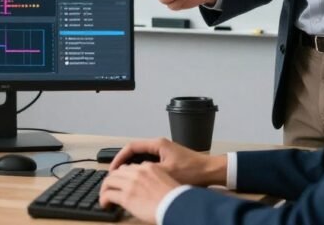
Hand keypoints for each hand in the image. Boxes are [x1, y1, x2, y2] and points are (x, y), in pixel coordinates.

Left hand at [100, 163, 179, 223]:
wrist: (177, 206)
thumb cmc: (176, 198)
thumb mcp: (167, 180)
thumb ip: (155, 178)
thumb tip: (149, 187)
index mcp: (149, 167)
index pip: (129, 167)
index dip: (123, 175)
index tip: (121, 181)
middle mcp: (138, 173)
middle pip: (117, 172)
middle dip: (111, 180)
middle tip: (109, 188)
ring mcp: (130, 184)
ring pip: (109, 181)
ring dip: (105, 188)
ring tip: (104, 196)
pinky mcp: (126, 196)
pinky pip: (108, 194)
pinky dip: (104, 199)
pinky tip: (105, 204)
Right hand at [111, 138, 225, 186]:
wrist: (210, 171)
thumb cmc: (193, 171)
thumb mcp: (167, 172)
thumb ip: (149, 171)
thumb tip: (132, 174)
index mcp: (158, 144)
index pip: (131, 147)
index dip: (119, 157)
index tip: (113, 168)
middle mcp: (159, 145)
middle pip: (135, 151)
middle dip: (124, 162)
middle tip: (115, 174)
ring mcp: (164, 151)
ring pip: (142, 157)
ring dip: (132, 166)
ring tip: (124, 177)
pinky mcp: (168, 158)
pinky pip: (149, 161)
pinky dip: (142, 169)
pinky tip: (139, 179)